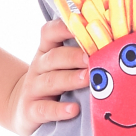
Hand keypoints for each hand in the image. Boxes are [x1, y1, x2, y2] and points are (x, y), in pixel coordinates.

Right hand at [6, 16, 87, 135]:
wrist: (23, 108)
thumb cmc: (52, 83)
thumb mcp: (60, 65)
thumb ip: (80, 54)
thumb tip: (113, 43)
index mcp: (46, 51)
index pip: (50, 32)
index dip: (64, 27)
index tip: (82, 24)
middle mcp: (38, 67)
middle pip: (55, 57)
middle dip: (74, 56)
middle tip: (93, 57)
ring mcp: (33, 89)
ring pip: (51, 81)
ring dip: (71, 79)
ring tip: (88, 79)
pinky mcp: (31, 111)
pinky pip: (44, 109)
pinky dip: (59, 110)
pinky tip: (73, 110)